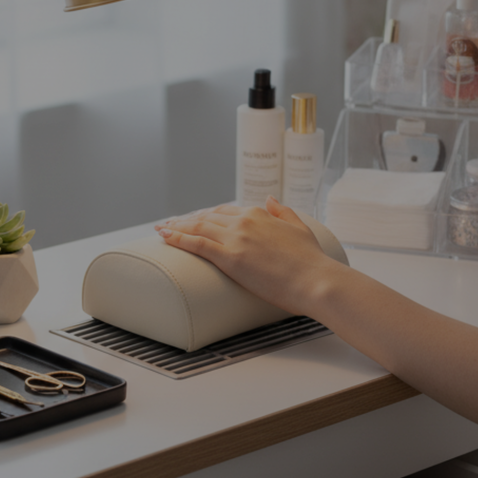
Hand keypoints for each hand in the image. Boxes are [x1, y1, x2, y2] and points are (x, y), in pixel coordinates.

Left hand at [154, 196, 345, 316]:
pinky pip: (196, 243)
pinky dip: (177, 238)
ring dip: (176, 226)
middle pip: (207, 217)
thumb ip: (283, 211)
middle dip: (186, 220)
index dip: (207, 215)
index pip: (225, 211)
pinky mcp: (230, 257)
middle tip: (171, 224)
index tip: (195, 220)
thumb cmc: (311, 261)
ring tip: (162, 229)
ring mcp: (236, 238)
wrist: (316, 280)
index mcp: (260, 214)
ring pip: (198, 227)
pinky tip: (165, 237)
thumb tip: (270, 198)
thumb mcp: (300, 227)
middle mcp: (245, 221)